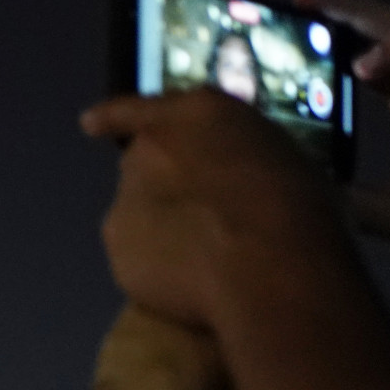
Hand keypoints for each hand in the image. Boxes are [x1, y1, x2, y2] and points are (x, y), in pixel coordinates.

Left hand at [79, 88, 350, 331]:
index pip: (142, 107)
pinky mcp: (117, 242)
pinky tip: (187, 282)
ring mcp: (126, 194)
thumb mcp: (283, 159)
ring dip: (158, 226)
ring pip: (135, 210)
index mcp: (198, 112)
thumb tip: (246, 177)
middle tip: (200, 217)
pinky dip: (153, 265)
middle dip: (161, 185)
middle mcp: (151, 146)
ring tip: (203, 257)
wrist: (268, 264)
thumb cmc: (299, 207)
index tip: (90, 123)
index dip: (114, 117)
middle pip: (142, 164)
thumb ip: (244, 158)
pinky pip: (134, 252)